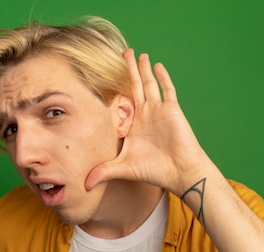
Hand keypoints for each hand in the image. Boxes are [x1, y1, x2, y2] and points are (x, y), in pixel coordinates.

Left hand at [86, 49, 214, 196]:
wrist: (180, 172)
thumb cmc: (154, 171)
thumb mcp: (123, 169)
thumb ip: (103, 172)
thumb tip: (82, 186)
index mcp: (132, 125)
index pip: (120, 102)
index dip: (112, 89)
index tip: (102, 75)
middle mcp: (144, 115)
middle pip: (133, 87)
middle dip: (126, 70)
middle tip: (120, 53)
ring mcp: (158, 110)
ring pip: (148, 84)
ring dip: (142, 68)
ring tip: (137, 54)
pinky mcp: (172, 109)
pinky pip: (167, 89)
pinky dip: (162, 77)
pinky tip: (156, 64)